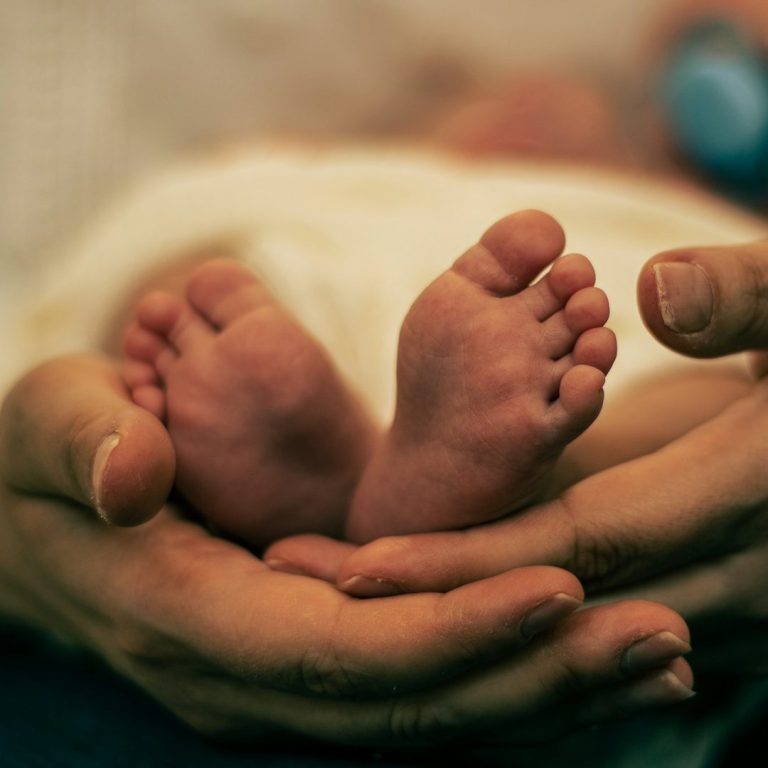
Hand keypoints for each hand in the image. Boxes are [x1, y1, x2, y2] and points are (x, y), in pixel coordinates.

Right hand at [0, 355, 693, 745]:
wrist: (35, 524)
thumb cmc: (46, 467)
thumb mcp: (49, 429)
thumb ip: (84, 443)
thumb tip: (130, 469)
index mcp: (197, 620)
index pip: (346, 652)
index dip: (454, 632)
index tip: (561, 589)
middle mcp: (251, 676)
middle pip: (415, 704)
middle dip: (539, 677)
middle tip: (661, 642)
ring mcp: (283, 679)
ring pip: (431, 710)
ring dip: (546, 687)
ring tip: (657, 658)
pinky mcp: (308, 658)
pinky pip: (419, 684)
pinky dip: (506, 673)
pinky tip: (579, 646)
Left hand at [268, 239, 767, 676]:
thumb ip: (745, 296)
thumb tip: (658, 290)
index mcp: (744, 488)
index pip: (581, 538)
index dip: (471, 558)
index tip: (364, 563)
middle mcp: (743, 568)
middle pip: (565, 603)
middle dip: (447, 605)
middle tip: (334, 593)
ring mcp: (747, 605)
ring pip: (588, 635)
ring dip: (484, 627)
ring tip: (383, 608)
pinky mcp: (738, 606)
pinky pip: (625, 636)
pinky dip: (545, 633)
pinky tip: (476, 620)